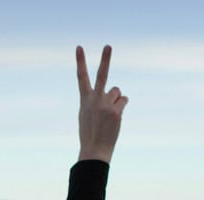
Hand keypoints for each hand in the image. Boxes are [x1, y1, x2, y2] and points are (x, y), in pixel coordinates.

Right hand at [77, 45, 127, 161]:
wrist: (94, 149)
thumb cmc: (90, 132)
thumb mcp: (87, 114)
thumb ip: (98, 100)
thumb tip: (117, 92)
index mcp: (84, 99)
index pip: (81, 76)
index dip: (80, 61)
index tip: (79, 47)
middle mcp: (94, 99)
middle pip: (101, 75)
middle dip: (105, 59)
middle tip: (108, 46)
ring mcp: (106, 105)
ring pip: (117, 91)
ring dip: (116, 99)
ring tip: (110, 113)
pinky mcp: (116, 112)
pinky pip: (123, 100)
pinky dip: (122, 106)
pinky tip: (116, 117)